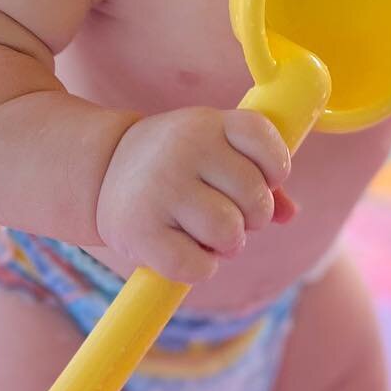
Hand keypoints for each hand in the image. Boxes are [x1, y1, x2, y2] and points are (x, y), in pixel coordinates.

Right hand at [95, 108, 292, 283]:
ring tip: (207, 233)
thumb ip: (258, 175)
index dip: (276, 166)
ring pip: (230, 233)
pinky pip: (198, 266)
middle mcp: (184, 149)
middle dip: (252, 217)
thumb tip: (290, 213)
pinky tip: (186, 250)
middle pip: (254, 196)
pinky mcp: (141, 230)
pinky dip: (202, 267)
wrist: (101, 171)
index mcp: (207, 123)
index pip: (262, 136)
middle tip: (229, 214)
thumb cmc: (175, 165)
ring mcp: (161, 188)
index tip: (266, 179)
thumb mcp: (213, 151)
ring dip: (228, 245)